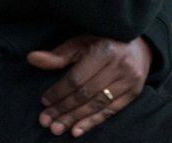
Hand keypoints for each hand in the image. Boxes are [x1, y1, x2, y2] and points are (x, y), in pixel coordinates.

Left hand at [27, 35, 150, 136]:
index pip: (77, 78)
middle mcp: (119, 65)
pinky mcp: (135, 91)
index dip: (59, 91)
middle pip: (86, 94)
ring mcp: (129, 80)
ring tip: (57, 128)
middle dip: (63, 109)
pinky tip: (77, 130)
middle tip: (46, 121)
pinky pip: (111, 111)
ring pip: (97, 104)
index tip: (44, 102)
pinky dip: (93, 121)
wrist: (140, 44)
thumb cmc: (104, 41)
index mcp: (104, 50)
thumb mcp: (81, 42)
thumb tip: (31, 58)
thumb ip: (58, 55)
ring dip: (75, 118)